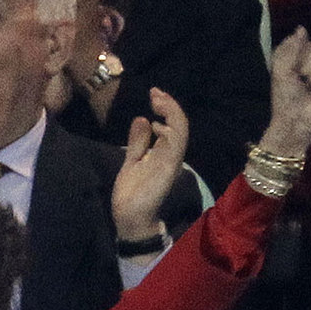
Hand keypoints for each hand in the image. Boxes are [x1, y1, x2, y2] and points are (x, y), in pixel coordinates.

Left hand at [111, 88, 188, 240]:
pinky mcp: (168, 169)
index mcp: (163, 152)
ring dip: (171, 113)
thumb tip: (142, 118)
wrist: (130, 217)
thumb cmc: (132, 193)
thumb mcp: (132, 161)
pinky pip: (175, 147)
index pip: (172, 125)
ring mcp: (171, 162)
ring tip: (157, 100)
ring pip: (180, 132)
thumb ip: (138, 142)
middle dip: (170, 105)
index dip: (166, 107)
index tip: (154, 93)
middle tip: (155, 92)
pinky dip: (170, 132)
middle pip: (179, 125)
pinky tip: (157, 125)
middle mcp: (171, 155)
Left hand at [259, 28, 310, 158]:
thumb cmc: (284, 98)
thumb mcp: (281, 72)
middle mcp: (306, 61)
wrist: (296, 121)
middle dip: (307, 66)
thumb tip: (301, 28)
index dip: (297, 53)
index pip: (301, 40)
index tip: (290, 68)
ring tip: (309, 88)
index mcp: (291, 56)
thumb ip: (291, 49)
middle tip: (300, 81)